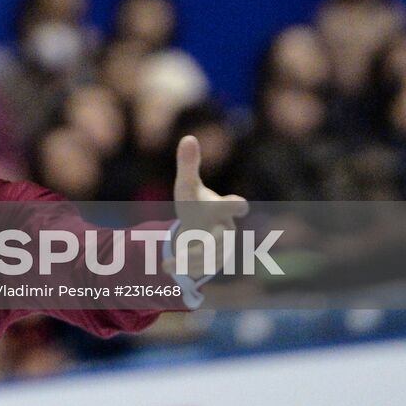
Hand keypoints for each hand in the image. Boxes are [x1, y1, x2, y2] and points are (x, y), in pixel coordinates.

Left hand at [168, 135, 248, 277]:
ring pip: (210, 257)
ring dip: (190, 259)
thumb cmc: (194, 204)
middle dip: (216, 242)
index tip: (240, 206)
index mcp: (220, 208)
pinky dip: (183, 267)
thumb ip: (187, 163)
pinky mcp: (211, 262)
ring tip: (166, 264)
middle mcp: (224, 229)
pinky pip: (201, 267)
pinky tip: (164, 267)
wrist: (198, 229)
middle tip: (210, 245)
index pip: (233, 206)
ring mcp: (220, 248)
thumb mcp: (187, 185)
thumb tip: (188, 137)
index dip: (236, 206)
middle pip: (224, 237)